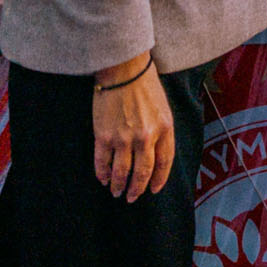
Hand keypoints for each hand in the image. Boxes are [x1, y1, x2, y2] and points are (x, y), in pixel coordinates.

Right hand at [92, 55, 173, 201]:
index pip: (164, 163)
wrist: (123, 69)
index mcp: (164, 129)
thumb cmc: (145, 84)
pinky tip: (102, 179)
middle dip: (137, 189)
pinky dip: (102, 174)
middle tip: (131, 198)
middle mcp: (146, 137)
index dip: (158, 179)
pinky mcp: (104, 136)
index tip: (153, 190)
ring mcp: (124, 138)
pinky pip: (102, 163)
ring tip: (116, 192)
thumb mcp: (163, 108)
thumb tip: (155, 155)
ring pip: (121, 172)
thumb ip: (162, 131)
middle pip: (142, 172)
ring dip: (118, 186)